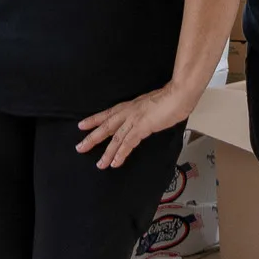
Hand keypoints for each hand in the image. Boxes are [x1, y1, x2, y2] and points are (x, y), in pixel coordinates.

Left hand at [77, 79, 202, 169]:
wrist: (178, 95)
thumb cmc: (169, 98)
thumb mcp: (151, 104)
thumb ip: (144, 112)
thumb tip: (143, 118)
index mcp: (130, 105)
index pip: (108, 114)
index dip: (94, 120)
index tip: (82, 125)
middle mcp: (128, 112)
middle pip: (106, 126)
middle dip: (92, 138)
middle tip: (80, 147)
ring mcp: (134, 119)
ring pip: (115, 138)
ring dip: (106, 152)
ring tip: (99, 164)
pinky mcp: (142, 127)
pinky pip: (128, 143)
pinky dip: (121, 153)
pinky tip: (115, 163)